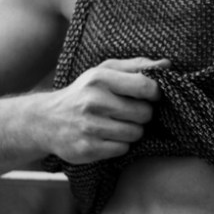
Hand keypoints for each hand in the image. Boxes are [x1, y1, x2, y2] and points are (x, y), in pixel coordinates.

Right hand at [43, 57, 169, 163]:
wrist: (46, 120)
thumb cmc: (83, 92)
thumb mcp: (104, 71)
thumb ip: (136, 66)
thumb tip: (167, 65)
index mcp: (99, 78)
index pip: (145, 86)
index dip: (156, 93)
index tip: (152, 96)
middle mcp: (93, 101)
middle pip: (144, 114)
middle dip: (142, 115)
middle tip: (130, 112)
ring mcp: (89, 127)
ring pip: (135, 133)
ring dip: (132, 131)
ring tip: (118, 124)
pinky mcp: (87, 149)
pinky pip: (123, 149)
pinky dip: (120, 145)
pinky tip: (107, 136)